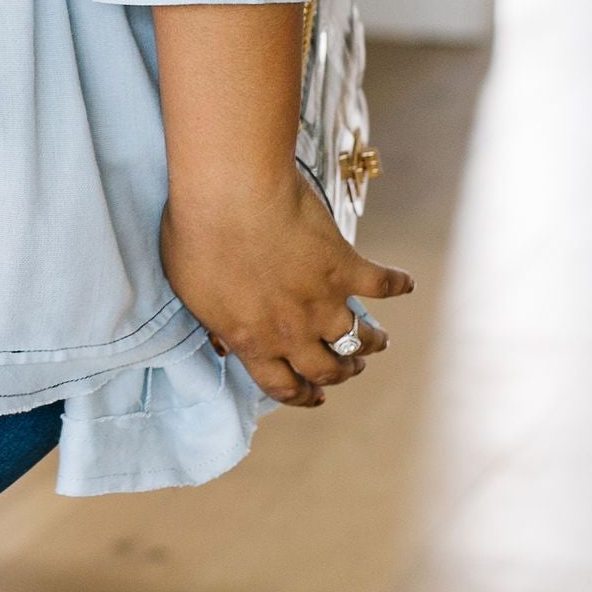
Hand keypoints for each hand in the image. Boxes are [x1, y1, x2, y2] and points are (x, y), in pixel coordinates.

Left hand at [159, 171, 412, 407]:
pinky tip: (405, 284)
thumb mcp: (187, 291)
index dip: (302, 396)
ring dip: (371, 343)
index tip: (315, 397)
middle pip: (327, 369)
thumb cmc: (197, 234)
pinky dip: (397, 285)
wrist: (230, 194)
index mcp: (251, 341)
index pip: (282, 386)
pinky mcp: (344, 267)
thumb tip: (222, 341)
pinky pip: (381, 284)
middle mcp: (291, 331)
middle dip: (341, 373)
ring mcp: (322, 301)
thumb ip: (211, 321)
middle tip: (349, 368)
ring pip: (358, 338)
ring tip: (378, 340)